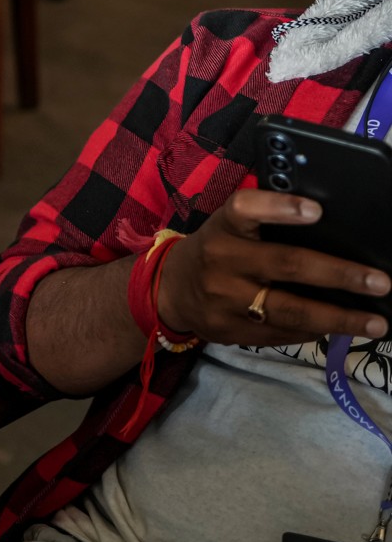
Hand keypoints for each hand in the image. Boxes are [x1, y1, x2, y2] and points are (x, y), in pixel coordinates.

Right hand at [156, 188, 390, 346]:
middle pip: (286, 265)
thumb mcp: (228, 227)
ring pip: (290, 311)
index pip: (244, 209)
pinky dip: (315, 331)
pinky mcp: (230, 331)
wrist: (169, 291)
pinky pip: (283, 333)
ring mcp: (225, 300)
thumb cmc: (215, 250)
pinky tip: (338, 328)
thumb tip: (331, 232)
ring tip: (376, 323)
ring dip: (339, 318)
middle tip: (379, 282)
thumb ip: (265, 225)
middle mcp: (221, 261)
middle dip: (339, 275)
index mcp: (222, 228)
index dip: (279, 208)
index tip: (316, 211)